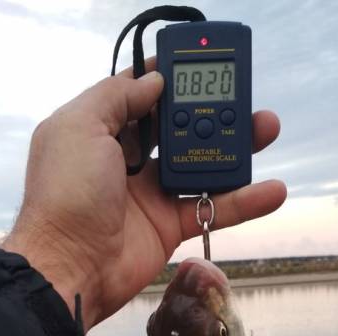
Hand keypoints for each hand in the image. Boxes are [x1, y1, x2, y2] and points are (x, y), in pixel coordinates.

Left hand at [2, 66, 285, 332]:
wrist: (70, 266)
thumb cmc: (65, 195)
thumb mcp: (79, 127)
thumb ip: (116, 97)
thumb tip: (154, 81)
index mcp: (102, 131)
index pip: (142, 96)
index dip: (170, 79)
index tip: (200, 66)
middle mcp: (128, 160)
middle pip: (180, 128)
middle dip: (213, 111)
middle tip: (244, 97)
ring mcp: (152, 194)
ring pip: (203, 164)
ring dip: (236, 147)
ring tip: (267, 128)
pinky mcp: (171, 226)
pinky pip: (214, 207)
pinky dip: (245, 200)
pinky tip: (272, 189)